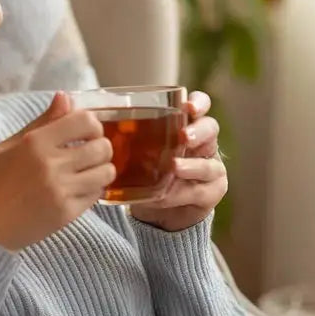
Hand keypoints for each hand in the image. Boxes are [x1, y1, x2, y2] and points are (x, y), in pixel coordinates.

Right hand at [0, 92, 115, 250]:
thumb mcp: (9, 146)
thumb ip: (42, 122)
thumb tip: (65, 97)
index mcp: (35, 143)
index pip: (85, 121)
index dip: (91, 124)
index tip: (85, 132)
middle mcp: (51, 164)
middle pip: (102, 146)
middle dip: (100, 146)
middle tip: (89, 151)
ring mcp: (61, 191)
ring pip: (106, 172)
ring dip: (101, 168)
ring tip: (87, 171)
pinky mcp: (66, 214)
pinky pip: (96, 195)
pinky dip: (93, 189)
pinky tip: (78, 188)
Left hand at [129, 90, 226, 232]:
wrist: (159, 212)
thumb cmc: (148, 174)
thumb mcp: (139, 154)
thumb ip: (130, 141)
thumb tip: (103, 131)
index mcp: (188, 126)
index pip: (201, 106)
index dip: (198, 103)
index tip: (188, 106)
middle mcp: (205, 144)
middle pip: (211, 129)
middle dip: (198, 131)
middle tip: (183, 137)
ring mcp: (212, 169)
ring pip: (209, 165)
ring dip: (191, 166)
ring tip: (174, 167)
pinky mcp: (211, 193)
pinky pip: (198, 192)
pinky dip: (180, 193)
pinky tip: (166, 194)